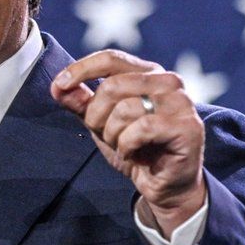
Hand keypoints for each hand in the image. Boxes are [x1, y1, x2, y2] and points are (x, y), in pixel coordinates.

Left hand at [50, 49, 204, 237]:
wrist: (164, 186)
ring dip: (113, 135)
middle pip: (112, 86)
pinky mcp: (187, 126)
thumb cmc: (135, 149)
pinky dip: (128, 145)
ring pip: (125, 109)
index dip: (81, 69)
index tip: (59, 85)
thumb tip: (57, 87)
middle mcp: (167, 81)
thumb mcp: (101, 123)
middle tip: (105, 135)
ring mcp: (181, 102)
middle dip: (96, 116)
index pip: (111, 58)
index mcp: (148, 73)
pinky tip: (134, 154)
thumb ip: (81, 103)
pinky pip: (142, 128)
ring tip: (123, 146)